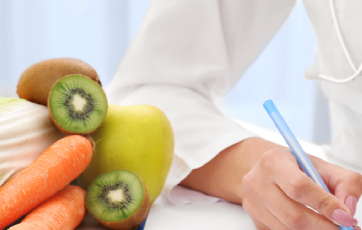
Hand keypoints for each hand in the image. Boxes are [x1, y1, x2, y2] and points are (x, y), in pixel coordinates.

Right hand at [242, 147, 361, 229]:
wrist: (265, 170)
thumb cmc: (294, 167)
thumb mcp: (321, 165)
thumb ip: (344, 182)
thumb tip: (348, 209)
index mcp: (273, 161)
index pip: (299, 187)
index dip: (325, 205)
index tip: (346, 217)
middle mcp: (257, 182)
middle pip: (294, 215)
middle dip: (324, 227)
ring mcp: (253, 203)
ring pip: (289, 229)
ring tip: (331, 227)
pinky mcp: (255, 219)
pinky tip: (313, 226)